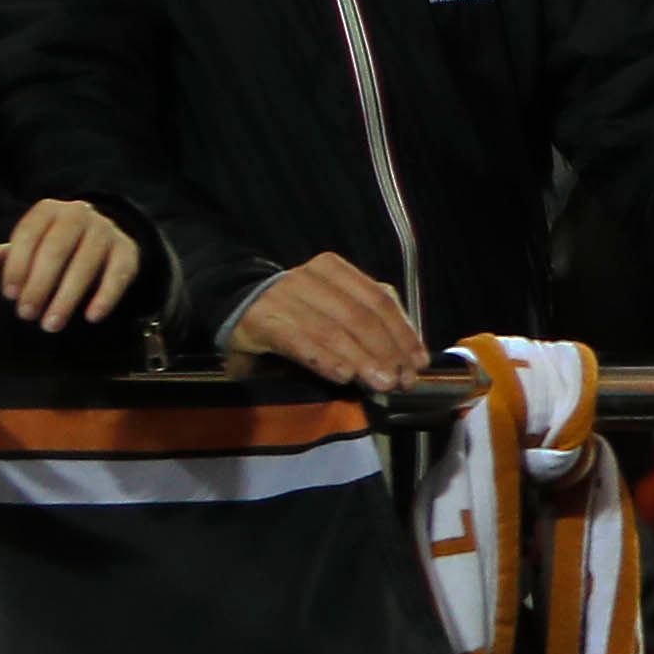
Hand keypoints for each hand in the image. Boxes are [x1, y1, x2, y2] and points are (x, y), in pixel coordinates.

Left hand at [0, 200, 141, 331]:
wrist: (103, 237)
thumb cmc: (54, 246)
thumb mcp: (27, 248)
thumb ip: (0, 258)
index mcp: (48, 210)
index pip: (28, 235)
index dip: (17, 265)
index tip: (9, 295)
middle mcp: (78, 214)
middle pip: (56, 250)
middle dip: (40, 285)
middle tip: (27, 315)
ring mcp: (106, 231)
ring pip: (86, 264)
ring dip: (67, 297)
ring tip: (51, 324)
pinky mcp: (128, 251)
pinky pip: (117, 275)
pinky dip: (105, 297)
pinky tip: (91, 317)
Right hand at [223, 250, 427, 392]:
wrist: (235, 310)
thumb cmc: (297, 315)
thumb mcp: (337, 309)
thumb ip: (371, 322)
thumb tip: (410, 356)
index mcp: (334, 270)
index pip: (379, 301)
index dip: (403, 334)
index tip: (418, 363)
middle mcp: (308, 278)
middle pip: (359, 317)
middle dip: (386, 352)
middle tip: (401, 381)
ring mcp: (282, 298)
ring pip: (332, 330)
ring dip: (361, 360)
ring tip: (382, 383)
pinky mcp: (260, 321)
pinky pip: (298, 342)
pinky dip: (324, 359)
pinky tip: (343, 376)